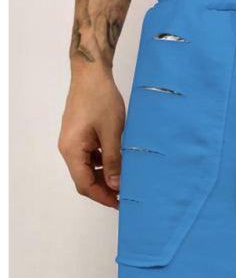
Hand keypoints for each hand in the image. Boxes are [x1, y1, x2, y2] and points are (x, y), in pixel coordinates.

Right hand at [58, 68, 125, 208]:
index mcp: (72, 149)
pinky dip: (103, 165)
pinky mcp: (80, 137)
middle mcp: (68, 148)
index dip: (103, 197)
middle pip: (84, 179)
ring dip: (105, 178)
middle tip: (126, 196)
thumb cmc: (101, 99)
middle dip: (104, 190)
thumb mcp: (112, 133)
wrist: (92, 74)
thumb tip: (116, 186)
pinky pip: (90, 158)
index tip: (120, 204)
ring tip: (126, 182)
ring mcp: (73, 142)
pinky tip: (119, 165)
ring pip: (88, 170)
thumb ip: (113, 161)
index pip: (84, 184)